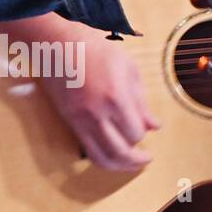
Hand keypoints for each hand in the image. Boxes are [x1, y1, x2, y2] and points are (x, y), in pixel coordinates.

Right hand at [38, 33, 160, 170]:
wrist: (57, 44)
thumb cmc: (94, 49)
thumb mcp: (127, 68)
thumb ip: (141, 100)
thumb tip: (154, 126)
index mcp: (116, 98)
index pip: (137, 132)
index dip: (144, 132)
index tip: (146, 126)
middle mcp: (97, 114)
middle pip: (121, 152)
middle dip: (137, 160)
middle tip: (146, 159)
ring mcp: (80, 119)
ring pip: (102, 158)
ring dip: (119, 166)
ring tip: (130, 163)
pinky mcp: (69, 121)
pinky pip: (86, 149)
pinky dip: (101, 158)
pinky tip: (110, 152)